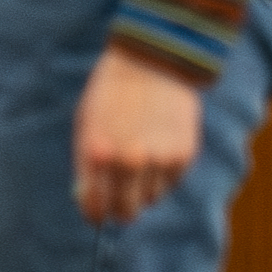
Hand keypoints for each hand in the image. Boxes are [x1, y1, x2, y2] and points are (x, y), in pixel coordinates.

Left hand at [73, 43, 208, 225]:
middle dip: (119, 210)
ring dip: (142, 189)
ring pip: (149, 199)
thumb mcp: (88, 124)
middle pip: (125, 212)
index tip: (97, 212)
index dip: (94, 213)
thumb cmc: (112, 91)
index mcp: (97, 152)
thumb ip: (87, 164)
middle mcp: (129, 161)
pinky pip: (170, 183)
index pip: (94, 207)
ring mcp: (159, 160)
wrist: (153, 58)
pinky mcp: (184, 155)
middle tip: (118, 201)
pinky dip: (163, 175)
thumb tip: (92, 201)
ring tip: (140, 159)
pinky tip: (158, 148)